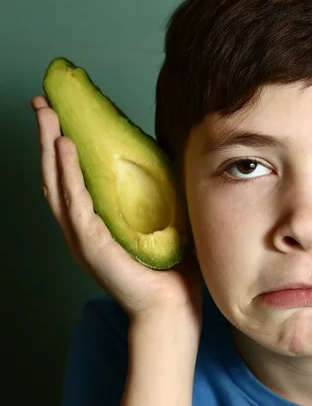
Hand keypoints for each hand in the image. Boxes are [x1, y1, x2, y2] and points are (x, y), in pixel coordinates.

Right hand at [31, 95, 202, 324]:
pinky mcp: (92, 245)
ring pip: (57, 183)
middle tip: (42, 103)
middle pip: (55, 174)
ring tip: (47, 114)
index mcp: (96, 221)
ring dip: (50, 146)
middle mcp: (82, 227)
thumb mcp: (162, 217)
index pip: (72, 176)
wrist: (172, 306)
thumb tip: (165, 154)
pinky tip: (64, 146)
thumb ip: (156, 190)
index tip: (61, 113)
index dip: (62, 145)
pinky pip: (75, 203)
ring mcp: (83, 237)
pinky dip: (67, 173)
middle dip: (47, 136)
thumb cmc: (170, 266)